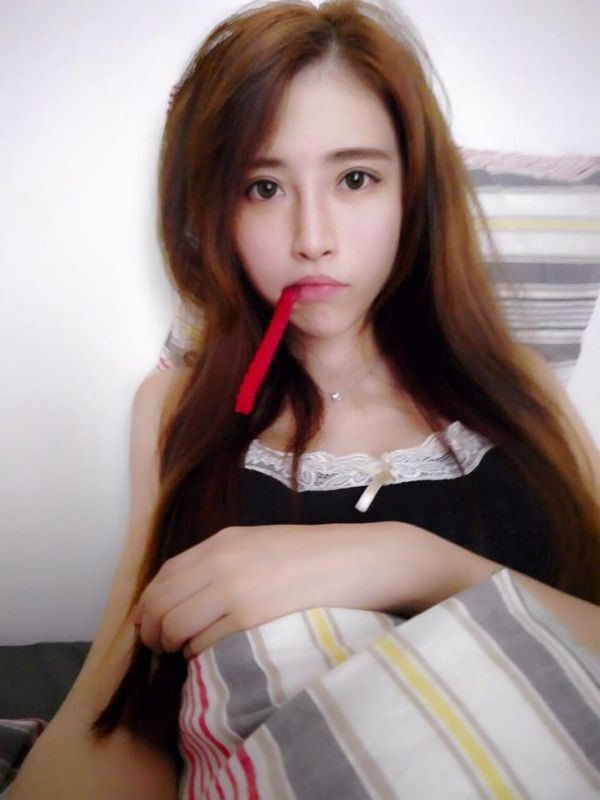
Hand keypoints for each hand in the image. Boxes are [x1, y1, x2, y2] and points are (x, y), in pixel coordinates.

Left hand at [132, 521, 441, 657]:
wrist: (361, 560)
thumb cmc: (317, 556)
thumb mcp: (261, 545)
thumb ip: (223, 563)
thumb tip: (186, 598)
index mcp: (222, 541)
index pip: (163, 576)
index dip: (148, 606)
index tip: (150, 626)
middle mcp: (221, 561)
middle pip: (159, 604)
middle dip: (152, 632)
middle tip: (162, 648)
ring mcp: (234, 588)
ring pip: (174, 627)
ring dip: (175, 646)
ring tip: (190, 652)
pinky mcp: (251, 617)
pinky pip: (204, 645)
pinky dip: (201, 656)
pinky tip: (216, 655)